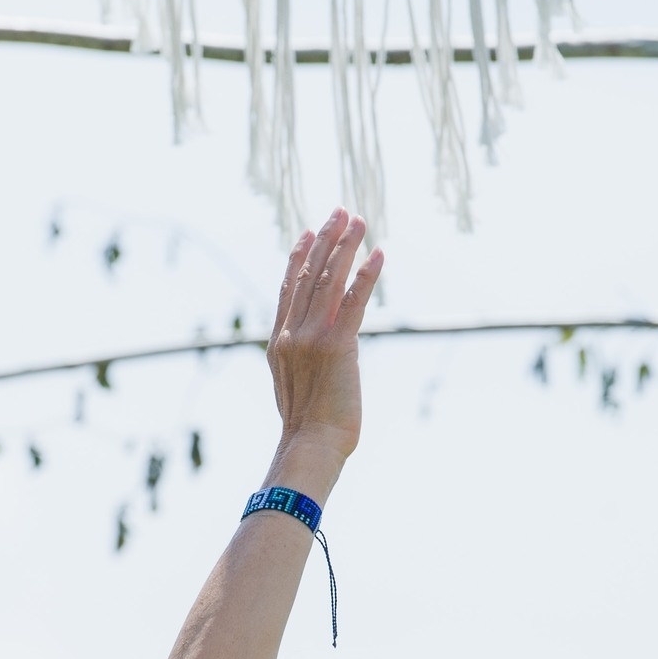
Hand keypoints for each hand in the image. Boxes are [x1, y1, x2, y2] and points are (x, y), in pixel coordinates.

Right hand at [266, 208, 382, 462]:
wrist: (310, 446)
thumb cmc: (308, 427)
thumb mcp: (295, 386)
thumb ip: (302, 359)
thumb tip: (319, 351)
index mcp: (279, 342)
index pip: (288, 288)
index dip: (298, 256)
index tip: (308, 232)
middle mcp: (292, 334)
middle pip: (308, 275)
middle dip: (326, 240)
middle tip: (340, 212)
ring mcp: (312, 338)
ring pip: (329, 281)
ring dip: (346, 247)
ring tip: (359, 221)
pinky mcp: (337, 347)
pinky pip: (353, 302)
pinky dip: (366, 276)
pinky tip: (378, 255)